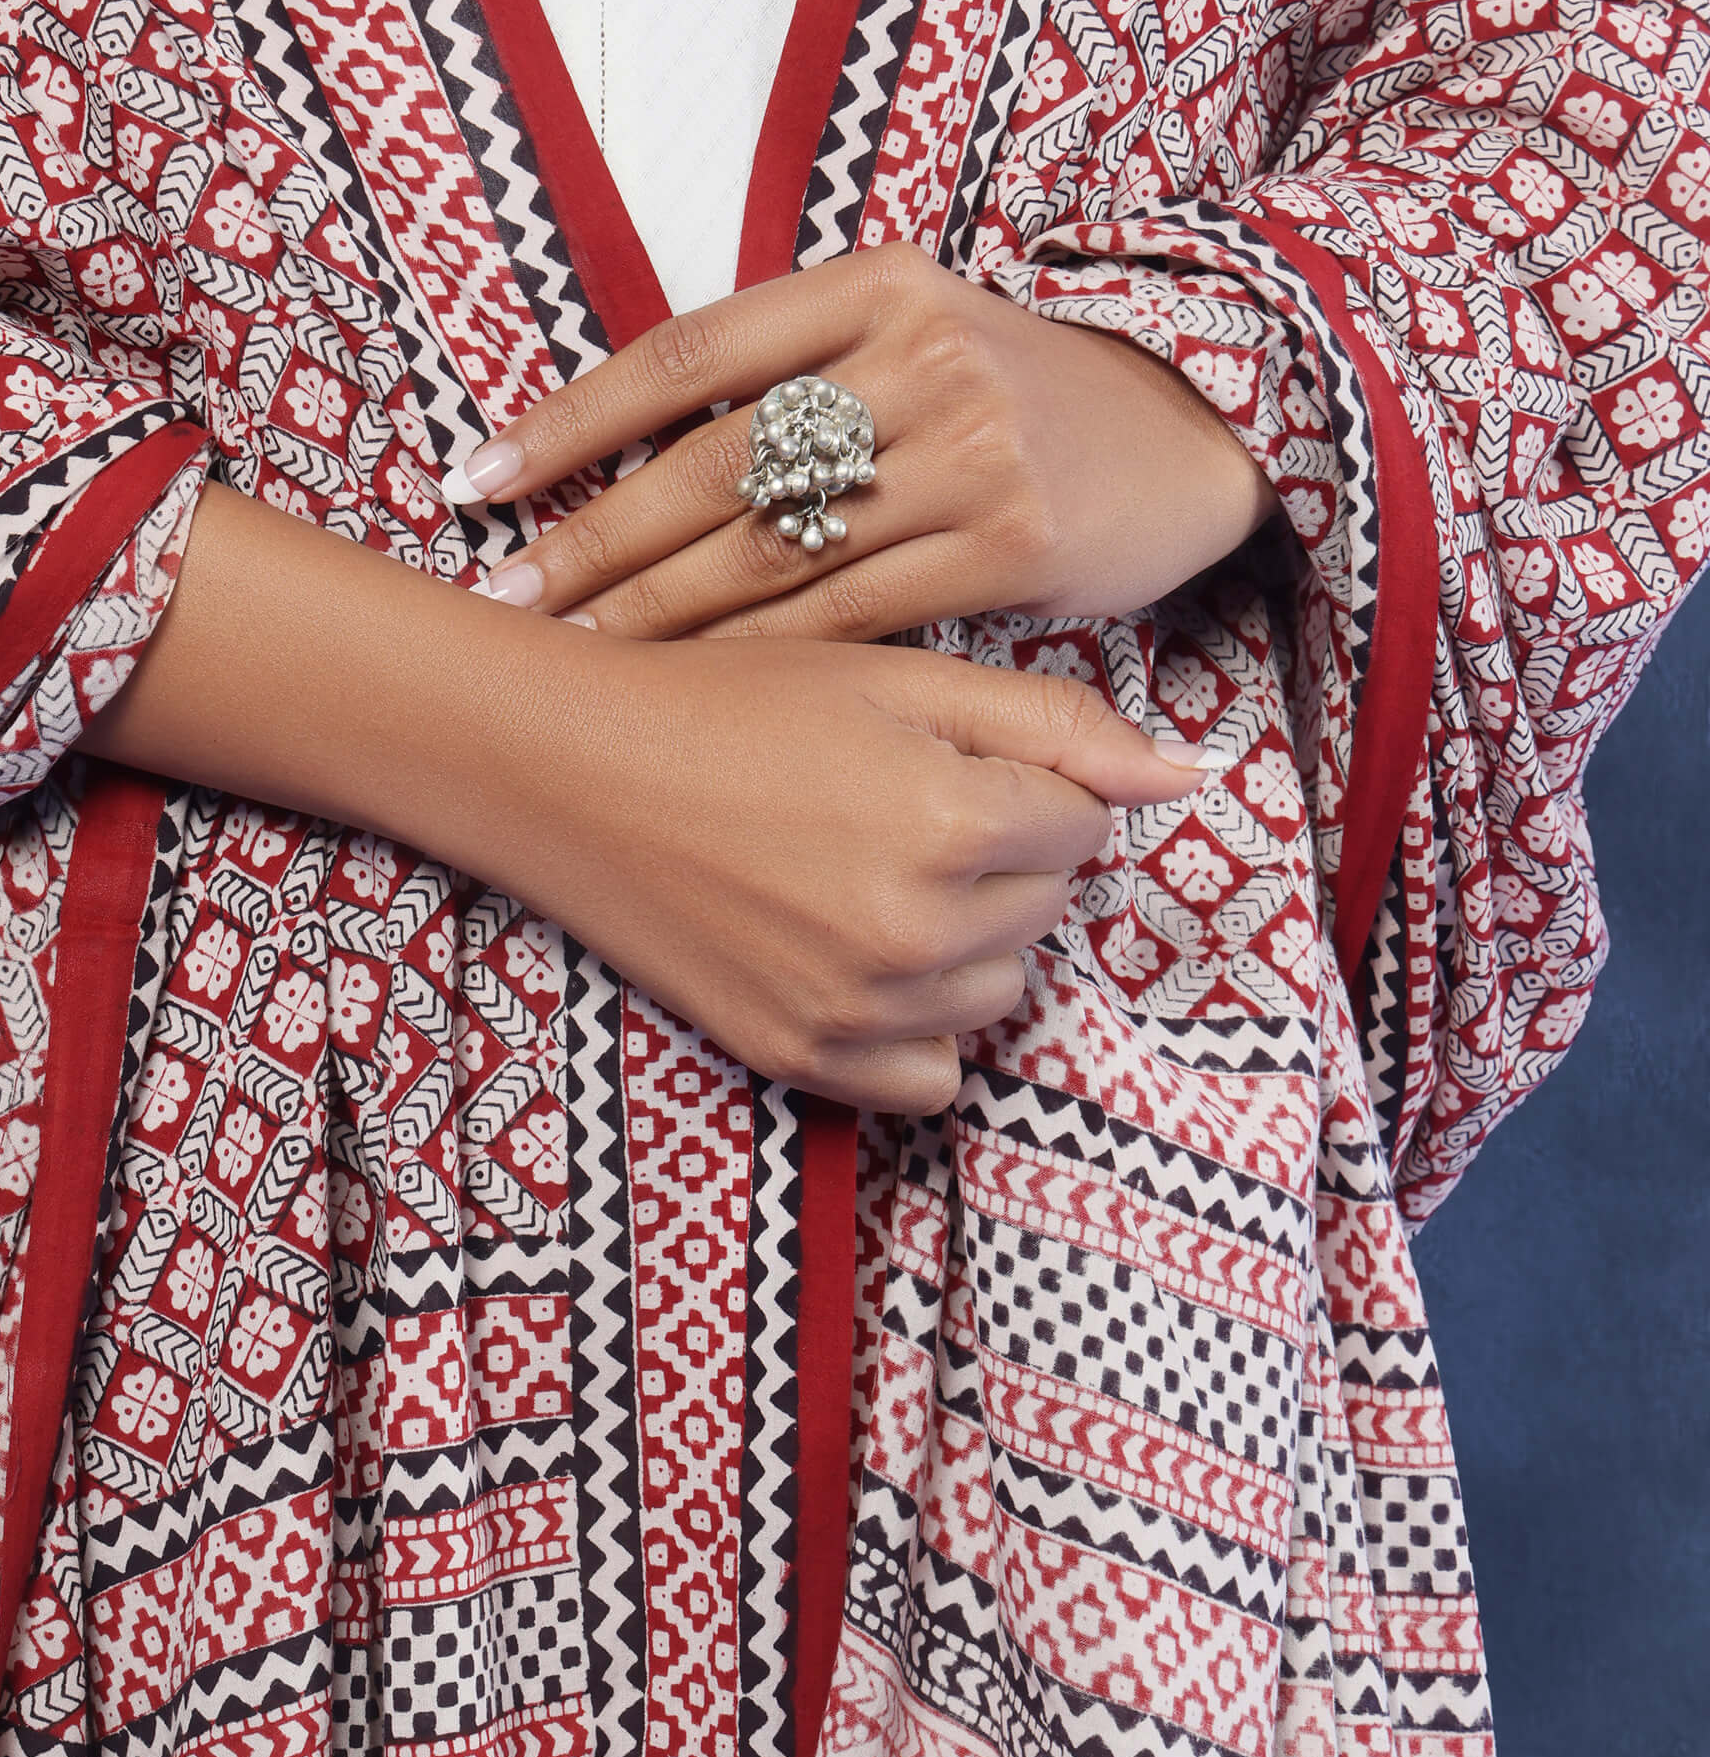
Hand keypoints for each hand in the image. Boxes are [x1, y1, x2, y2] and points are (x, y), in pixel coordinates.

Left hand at [450, 245, 1278, 638]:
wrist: (1196, 426)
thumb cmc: (1017, 391)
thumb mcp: (913, 331)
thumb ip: (793, 369)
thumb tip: (620, 446)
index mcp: (875, 281)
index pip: (688, 351)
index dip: (574, 417)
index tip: (481, 475)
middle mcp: (918, 355)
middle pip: (717, 462)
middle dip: (596, 537)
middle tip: (500, 593)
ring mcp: (969, 450)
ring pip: (774, 548)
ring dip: (656, 611)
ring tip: (567, 650)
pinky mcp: (1011, 544)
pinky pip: (851, 614)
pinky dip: (758, 655)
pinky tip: (689, 688)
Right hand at [493, 634, 1203, 1108]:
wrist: (568, 773)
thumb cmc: (731, 703)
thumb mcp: (898, 679)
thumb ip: (1056, 727)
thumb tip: (1189, 778)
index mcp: (955, 822)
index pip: (1084, 826)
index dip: (1020, 783)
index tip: (934, 759)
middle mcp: (917, 931)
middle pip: (1048, 909)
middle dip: (1000, 857)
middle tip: (890, 805)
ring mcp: (857, 1008)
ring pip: (1000, 988)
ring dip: (968, 938)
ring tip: (867, 871)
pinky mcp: (802, 1057)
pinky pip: (932, 1077)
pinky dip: (921, 1024)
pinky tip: (862, 956)